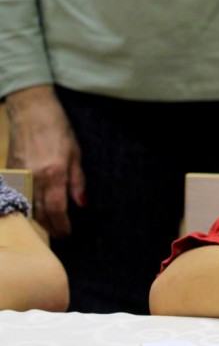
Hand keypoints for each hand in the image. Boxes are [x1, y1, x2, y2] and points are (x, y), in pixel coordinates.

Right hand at [5, 85, 84, 236]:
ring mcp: (18, 175)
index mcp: (53, 173)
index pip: (56, 209)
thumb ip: (77, 181)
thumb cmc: (58, 130)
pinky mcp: (9, 171)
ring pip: (26, 206)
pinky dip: (26, 205)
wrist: (31, 112)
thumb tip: (81, 204)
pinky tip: (34, 209)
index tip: (68, 233)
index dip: (61, 224)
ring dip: (37, 219)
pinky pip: (17, 195)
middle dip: (50, 226)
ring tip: (49, 225)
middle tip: (60, 233)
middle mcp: (33, 178)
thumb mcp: (76, 154)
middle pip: (39, 212)